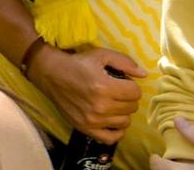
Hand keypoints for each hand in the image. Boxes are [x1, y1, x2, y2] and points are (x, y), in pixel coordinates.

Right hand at [26, 42, 147, 144]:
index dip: (131, 85)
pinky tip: (112, 120)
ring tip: (111, 103)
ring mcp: (93, 119)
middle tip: (115, 91)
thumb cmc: (77, 62)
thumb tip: (144, 75)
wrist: (50, 73)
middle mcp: (100, 106)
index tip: (121, 81)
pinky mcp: (86, 128)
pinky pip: (112, 138)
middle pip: (132, 107)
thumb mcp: (100, 55)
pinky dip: (116, 131)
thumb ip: (124, 62)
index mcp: (104, 86)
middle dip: (127, 97)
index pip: (135, 92)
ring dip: (122, 112)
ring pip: (125, 121)